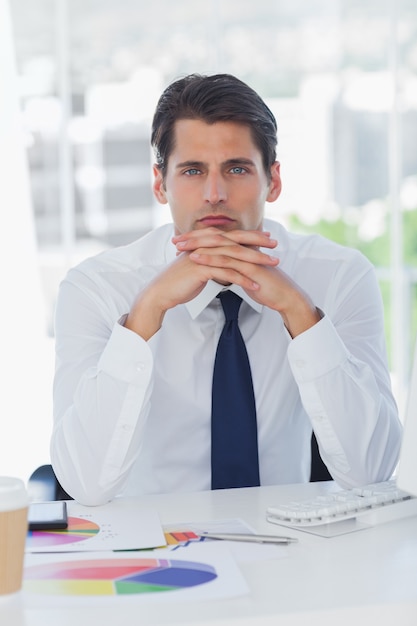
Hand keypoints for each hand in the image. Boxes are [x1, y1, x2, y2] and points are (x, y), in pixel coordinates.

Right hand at [124, 228, 277, 339]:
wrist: (161, 292)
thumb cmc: (179, 283)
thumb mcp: (198, 269)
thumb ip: (211, 264)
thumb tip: (224, 266)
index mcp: (205, 244)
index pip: (232, 236)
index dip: (250, 235)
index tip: (266, 238)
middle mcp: (205, 246)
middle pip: (236, 242)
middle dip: (258, 243)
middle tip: (276, 245)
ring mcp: (203, 257)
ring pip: (234, 256)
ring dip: (256, 261)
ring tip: (272, 265)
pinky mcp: (201, 270)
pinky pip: (226, 274)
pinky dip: (242, 280)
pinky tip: (255, 286)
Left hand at [177, 227, 320, 337]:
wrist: (284, 296)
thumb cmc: (267, 286)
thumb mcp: (246, 275)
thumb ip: (234, 269)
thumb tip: (221, 270)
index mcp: (242, 248)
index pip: (217, 239)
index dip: (198, 239)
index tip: (181, 242)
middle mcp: (243, 248)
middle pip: (214, 238)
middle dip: (193, 238)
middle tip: (175, 241)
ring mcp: (247, 256)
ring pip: (218, 247)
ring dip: (197, 246)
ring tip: (179, 248)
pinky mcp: (249, 267)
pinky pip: (226, 261)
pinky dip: (209, 259)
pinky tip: (195, 259)